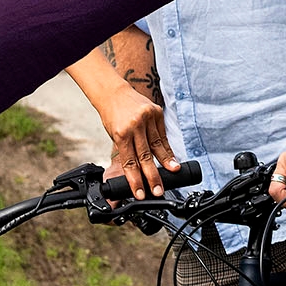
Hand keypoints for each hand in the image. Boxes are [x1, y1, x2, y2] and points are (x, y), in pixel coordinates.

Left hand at [101, 78, 174, 198]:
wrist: (114, 92)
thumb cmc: (112, 115)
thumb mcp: (115, 135)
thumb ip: (127, 150)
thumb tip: (138, 171)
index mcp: (121, 133)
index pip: (130, 162)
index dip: (135, 180)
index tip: (140, 193)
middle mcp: (135, 125)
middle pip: (146, 156)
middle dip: (152, 176)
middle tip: (158, 190)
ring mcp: (147, 117)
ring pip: (158, 145)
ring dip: (166, 161)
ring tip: (173, 173)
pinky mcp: (156, 112)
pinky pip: (163, 134)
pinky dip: (167, 148)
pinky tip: (172, 159)